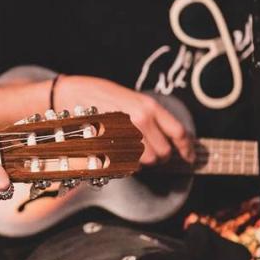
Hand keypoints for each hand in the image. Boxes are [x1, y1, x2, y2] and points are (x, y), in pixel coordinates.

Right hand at [58, 76, 194, 166]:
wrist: (70, 94)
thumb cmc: (100, 94)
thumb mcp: (132, 98)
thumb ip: (152, 116)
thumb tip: (171, 138)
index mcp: (148, 107)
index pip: (179, 133)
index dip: (187, 149)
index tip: (189, 156)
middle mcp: (140, 120)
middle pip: (164, 153)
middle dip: (160, 157)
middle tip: (151, 152)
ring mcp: (125, 134)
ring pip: (147, 162)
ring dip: (144, 161)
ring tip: (132, 150)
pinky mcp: (110, 145)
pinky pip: (129, 164)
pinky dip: (128, 163)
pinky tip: (120, 153)